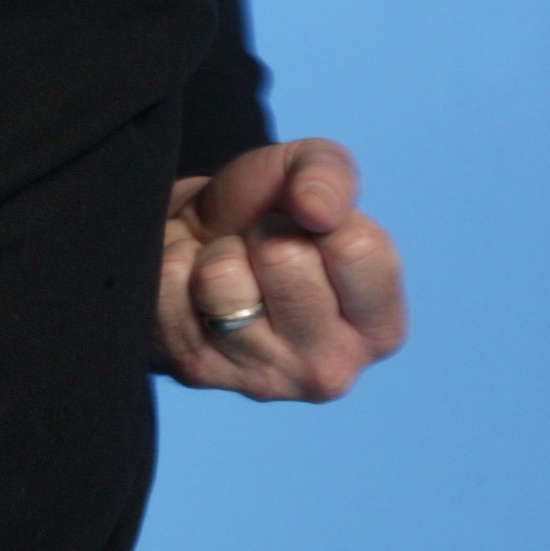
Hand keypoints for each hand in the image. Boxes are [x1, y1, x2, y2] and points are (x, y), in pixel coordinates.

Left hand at [156, 138, 405, 399]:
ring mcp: (261, 380)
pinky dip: (172, 266)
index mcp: (379, 329)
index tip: (306, 228)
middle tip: (259, 249)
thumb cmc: (267, 212)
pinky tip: (190, 289)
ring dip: (215, 255)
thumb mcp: (309, 170)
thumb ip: (330, 174)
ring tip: (227, 270)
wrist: (194, 238)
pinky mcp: (197, 372)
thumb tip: (316, 210)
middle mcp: (329, 369)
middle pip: (283, 258)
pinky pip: (170, 288)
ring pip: (222, 281)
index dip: (318, 214)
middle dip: (263, 233)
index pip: (355, 249)